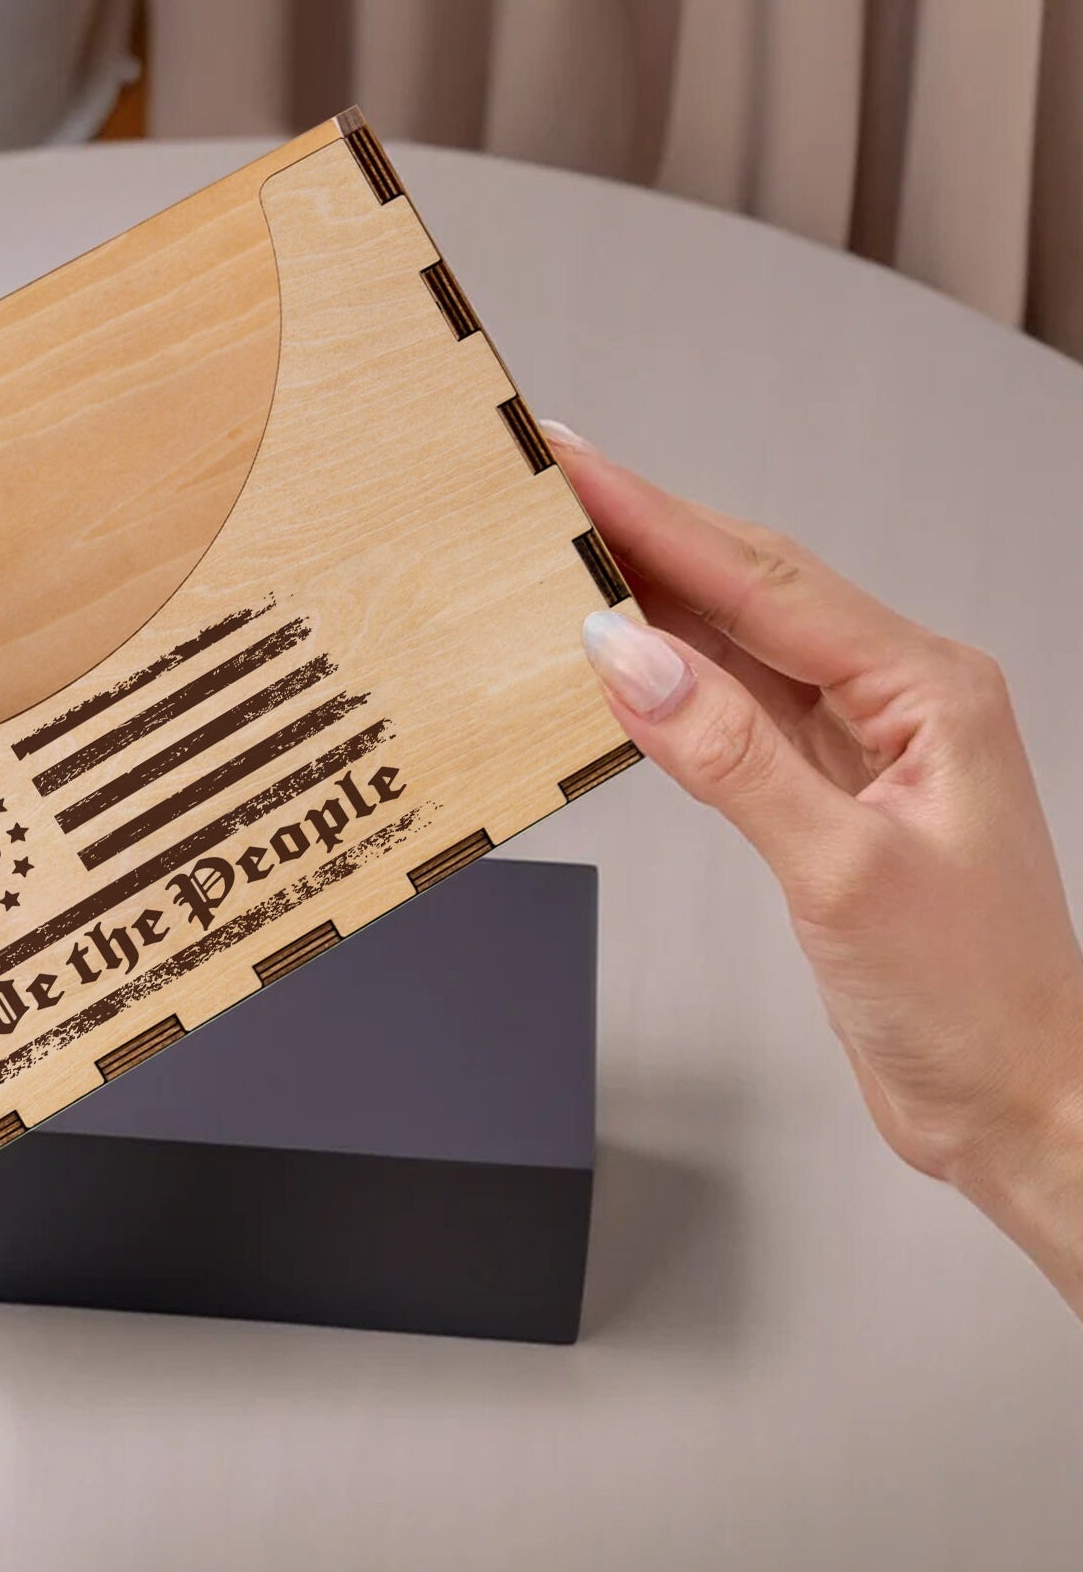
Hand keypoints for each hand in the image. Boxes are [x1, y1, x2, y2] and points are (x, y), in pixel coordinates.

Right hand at [545, 422, 1082, 1314]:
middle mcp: (899, 698)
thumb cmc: (978, 1004)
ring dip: (648, 592)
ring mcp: (862, 743)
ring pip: (736, 638)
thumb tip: (629, 657)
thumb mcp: (844, 873)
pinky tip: (617, 653)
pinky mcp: (825, 793)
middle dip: (644, 527)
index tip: (574, 465)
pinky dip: (667, 674)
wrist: (1020, 1105)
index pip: (762, 580)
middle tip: (551, 475)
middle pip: (749, 585)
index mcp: (928, 691)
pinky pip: (732, 704)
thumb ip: (731, 755)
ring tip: (563, 544)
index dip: (655, 517)